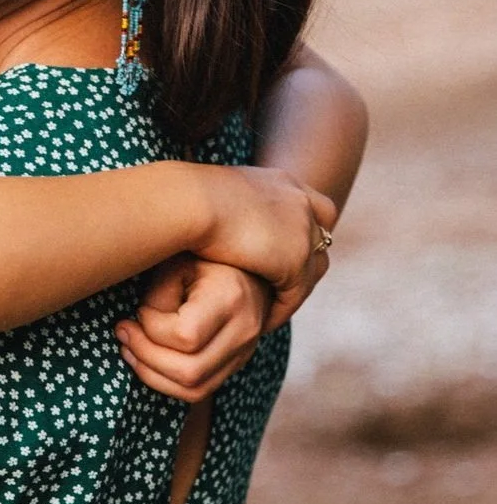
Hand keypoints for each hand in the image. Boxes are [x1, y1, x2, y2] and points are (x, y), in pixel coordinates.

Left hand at [115, 254, 270, 402]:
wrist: (243, 268)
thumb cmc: (201, 260)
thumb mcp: (177, 264)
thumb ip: (159, 297)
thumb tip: (139, 330)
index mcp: (231, 298)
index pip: (186, 335)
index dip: (151, 327)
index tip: (139, 310)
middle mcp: (244, 332)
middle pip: (190, 371)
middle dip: (145, 357)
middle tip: (123, 332)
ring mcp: (243, 353)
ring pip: (193, 390)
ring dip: (151, 374)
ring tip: (129, 349)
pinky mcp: (234, 365)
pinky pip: (198, 391)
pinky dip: (166, 383)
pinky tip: (145, 361)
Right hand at [193, 165, 334, 331]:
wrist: (189, 202)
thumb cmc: (183, 196)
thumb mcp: (212, 192)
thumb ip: (224, 203)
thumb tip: (208, 211)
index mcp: (280, 181)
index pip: (312, 203)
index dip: (305, 225)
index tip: (285, 245)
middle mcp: (298, 201)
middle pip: (320, 236)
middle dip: (307, 259)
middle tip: (282, 282)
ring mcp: (301, 230)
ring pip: (311, 271)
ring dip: (293, 290)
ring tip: (269, 309)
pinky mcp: (295, 260)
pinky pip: (293, 295)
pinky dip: (279, 309)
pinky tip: (259, 321)